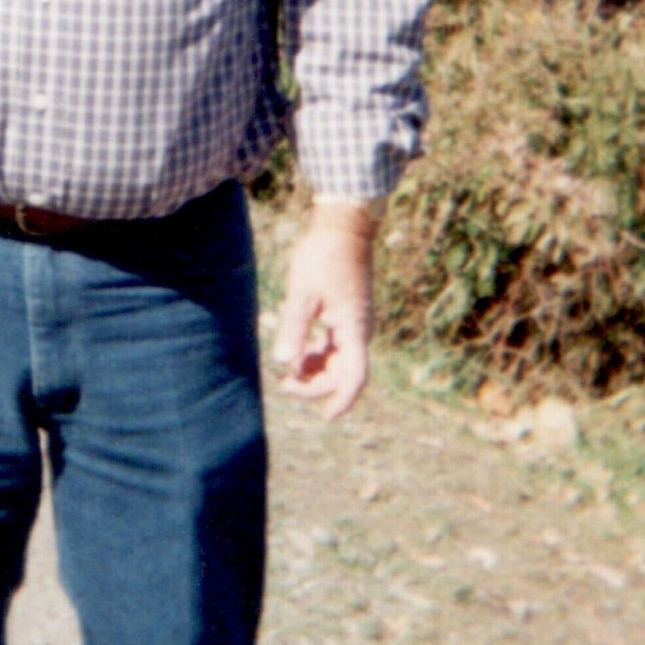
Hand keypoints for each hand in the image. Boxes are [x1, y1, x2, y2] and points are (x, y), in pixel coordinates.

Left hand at [273, 206, 377, 421]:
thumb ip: (294, 328)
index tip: (325, 417)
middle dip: (317, 384)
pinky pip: (335, 343)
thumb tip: (284, 362)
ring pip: (338, 359)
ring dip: (316, 370)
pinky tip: (297, 352)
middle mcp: (360, 330)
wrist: (343, 227)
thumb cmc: (323, 256)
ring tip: (287, 374)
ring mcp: (355, 321)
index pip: (354, 377)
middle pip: (344, 372)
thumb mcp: (304, 293)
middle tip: (285, 385)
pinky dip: (317, 353)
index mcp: (354, 329)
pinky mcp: (347, 313)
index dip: (341, 400)